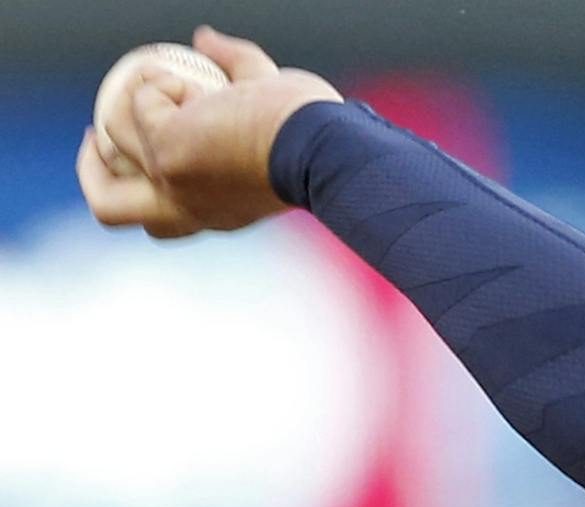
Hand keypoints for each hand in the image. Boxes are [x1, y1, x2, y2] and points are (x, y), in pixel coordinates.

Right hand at [76, 26, 341, 238]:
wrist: (319, 147)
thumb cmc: (310, 132)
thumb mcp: (268, 102)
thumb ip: (238, 66)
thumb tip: (205, 37)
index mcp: (212, 211)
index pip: (162, 217)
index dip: (142, 184)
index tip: (144, 146)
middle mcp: (186, 208)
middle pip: (110, 210)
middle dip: (91, 172)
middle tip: (97, 129)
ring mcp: (170, 181)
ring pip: (117, 134)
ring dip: (144, 96)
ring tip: (184, 84)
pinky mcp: (165, 151)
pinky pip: (140, 101)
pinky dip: (161, 81)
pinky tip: (195, 85)